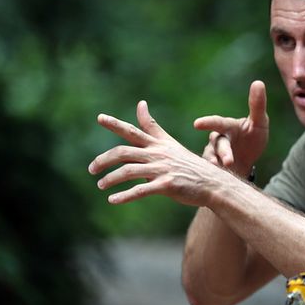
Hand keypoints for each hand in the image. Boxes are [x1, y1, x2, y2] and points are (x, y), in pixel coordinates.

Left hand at [88, 100, 230, 206]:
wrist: (213, 183)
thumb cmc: (189, 165)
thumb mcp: (170, 143)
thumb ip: (152, 127)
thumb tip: (140, 104)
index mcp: (159, 144)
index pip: (133, 131)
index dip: (115, 124)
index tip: (99, 117)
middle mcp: (158, 154)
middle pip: (123, 152)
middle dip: (103, 160)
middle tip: (91, 169)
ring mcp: (162, 170)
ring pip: (128, 172)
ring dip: (110, 179)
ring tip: (100, 185)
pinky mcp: (166, 185)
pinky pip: (140, 191)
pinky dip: (124, 196)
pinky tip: (112, 200)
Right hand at [194, 80, 268, 177]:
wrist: (247, 162)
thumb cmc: (253, 139)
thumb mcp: (259, 123)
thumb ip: (257, 105)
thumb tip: (259, 82)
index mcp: (228, 127)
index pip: (218, 123)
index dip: (208, 123)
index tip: (197, 124)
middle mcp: (218, 140)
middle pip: (218, 144)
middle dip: (223, 152)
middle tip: (228, 161)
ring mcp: (213, 155)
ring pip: (212, 159)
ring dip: (218, 165)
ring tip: (227, 170)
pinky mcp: (213, 170)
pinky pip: (210, 172)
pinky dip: (214, 175)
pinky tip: (219, 180)